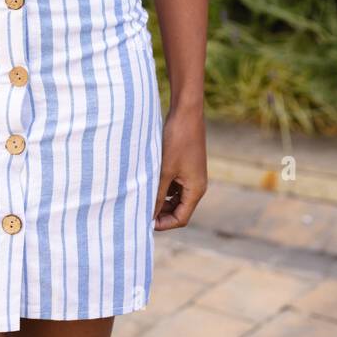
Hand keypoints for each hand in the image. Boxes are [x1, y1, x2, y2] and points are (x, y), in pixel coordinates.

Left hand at [152, 105, 207, 230]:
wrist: (186, 113)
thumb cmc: (177, 140)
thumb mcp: (165, 171)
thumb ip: (157, 195)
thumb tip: (149, 216)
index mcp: (196, 190)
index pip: (181, 218)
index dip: (163, 223)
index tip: (144, 221)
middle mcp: (197, 185)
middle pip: (179, 209)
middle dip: (161, 212)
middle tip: (139, 209)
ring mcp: (192, 175)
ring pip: (175, 197)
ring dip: (161, 199)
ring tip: (141, 195)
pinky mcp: (186, 166)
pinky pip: (175, 184)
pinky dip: (163, 187)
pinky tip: (148, 181)